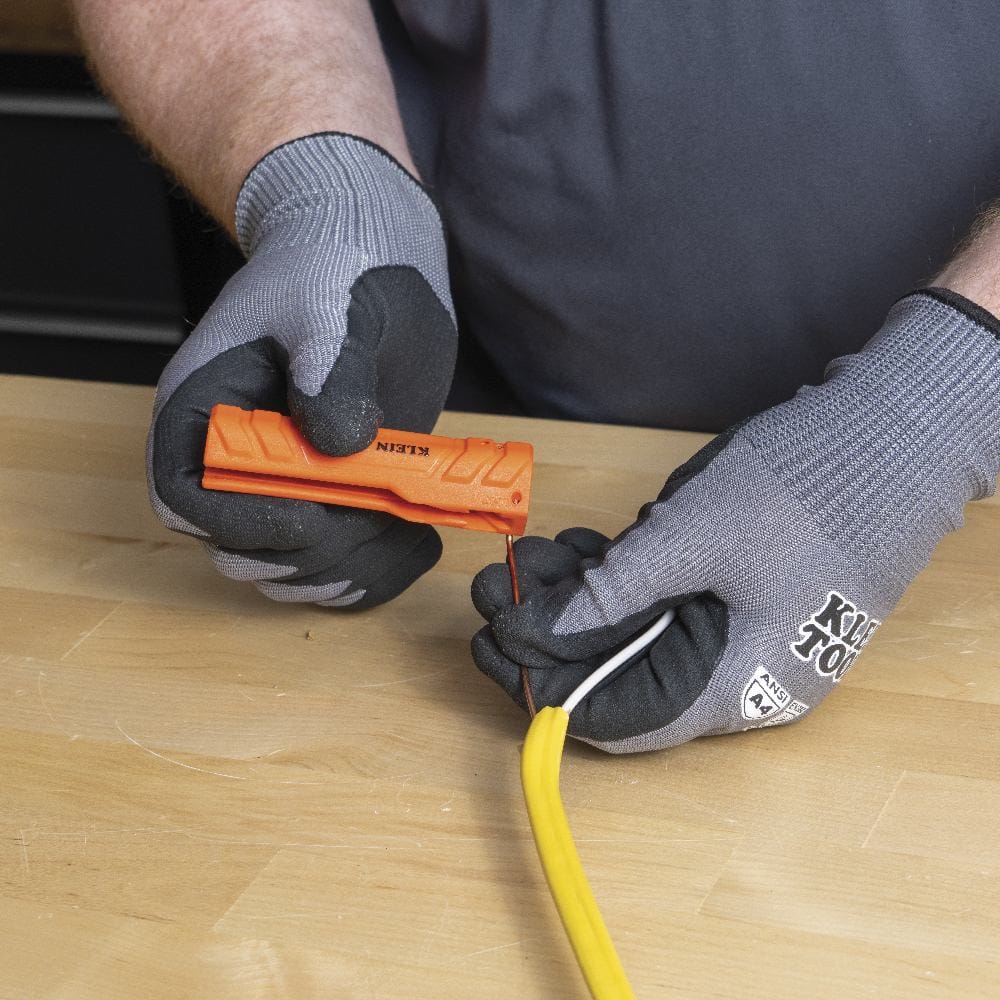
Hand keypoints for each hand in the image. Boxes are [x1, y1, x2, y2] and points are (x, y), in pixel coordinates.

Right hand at [148, 133, 456, 606]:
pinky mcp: (339, 500)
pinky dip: (384, 570)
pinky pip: (346, 565)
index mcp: (204, 412)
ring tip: (411, 524)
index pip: (185, 498)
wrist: (373, 261)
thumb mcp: (329, 305)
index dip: (240, 524)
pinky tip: (424, 540)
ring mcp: (289, 487)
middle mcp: (236, 463)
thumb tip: (338, 443)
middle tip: (378, 513)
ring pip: (300, 571)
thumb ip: (332, 368)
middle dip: (315, 549)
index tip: (310, 517)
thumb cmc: (332, 267)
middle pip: (247, 551)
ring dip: (356, 566)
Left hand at [472, 291, 999, 750]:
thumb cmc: (805, 489)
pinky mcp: (740, 597)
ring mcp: (742, 635)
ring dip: (581, 601)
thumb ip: (610, 592)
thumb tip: (537, 630)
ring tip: (527, 558)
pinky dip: (619, 582)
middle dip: (554, 632)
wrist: (893, 433)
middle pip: (621, 676)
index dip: (547, 686)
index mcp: (734, 683)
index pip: (617, 717)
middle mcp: (738, 675)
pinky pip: (664, 605)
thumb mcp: (690, 538)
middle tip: (498, 587)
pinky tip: (578, 550)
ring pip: (637, 637)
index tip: (496, 642)